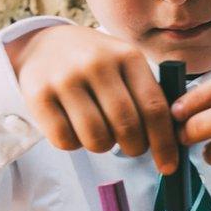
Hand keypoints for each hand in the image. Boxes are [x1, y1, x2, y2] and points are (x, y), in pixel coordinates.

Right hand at [5, 24, 178, 173]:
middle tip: (132, 147)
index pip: (154, 108)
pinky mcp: (38, 95)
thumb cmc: (96, 63)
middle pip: (127, 127)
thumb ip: (147, 94)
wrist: (43, 44)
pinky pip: (65, 140)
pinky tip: (75, 128)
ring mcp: (65, 78)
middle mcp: (97, 64)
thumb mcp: (125, 64)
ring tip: (101, 133)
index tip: (168, 166)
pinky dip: (75, 144)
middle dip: (135, 147)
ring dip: (103, 146)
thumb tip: (172, 140)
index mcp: (128, 56)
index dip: (164, 143)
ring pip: (96, 138)